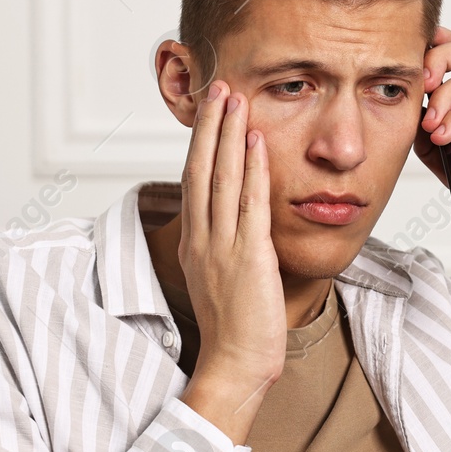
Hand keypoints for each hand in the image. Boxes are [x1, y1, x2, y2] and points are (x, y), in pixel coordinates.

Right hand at [176, 80, 283, 443]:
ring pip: (222, 178)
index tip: (210, 112)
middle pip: (201, 169)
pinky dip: (252, 169)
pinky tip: (256, 141)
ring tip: (234, 98)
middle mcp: (203, 238)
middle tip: (219, 87)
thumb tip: (238, 223)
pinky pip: (249, 203)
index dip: (202, 143)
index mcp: (194, 243)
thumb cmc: (236, 330)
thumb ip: (227, 246)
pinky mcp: (247, 256)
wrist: (234, 364)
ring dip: (229, 134)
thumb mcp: (222, 279)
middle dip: (211, 126)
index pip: (193, 181)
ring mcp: (222, 245)